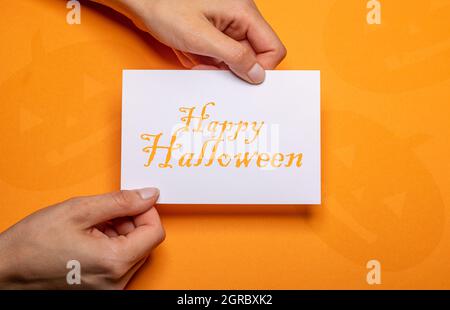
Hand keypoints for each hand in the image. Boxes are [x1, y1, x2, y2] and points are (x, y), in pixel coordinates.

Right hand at [0, 188, 164, 288]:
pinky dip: (111, 247)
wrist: (5, 270)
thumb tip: (148, 195)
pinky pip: (119, 264)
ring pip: (133, 252)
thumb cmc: (34, 243)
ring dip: (120, 233)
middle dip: (130, 221)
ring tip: (92, 226)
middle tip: (105, 212)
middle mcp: (116, 281)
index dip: (146, 211)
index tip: (131, 202)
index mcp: (114, 262)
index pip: (155, 232)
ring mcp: (109, 289)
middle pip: (145, 243)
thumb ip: (121, 201)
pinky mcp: (101, 291)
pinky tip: (90, 238)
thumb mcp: (79, 210)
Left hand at [93, 0, 286, 83]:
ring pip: (234, 59)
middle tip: (212, 70)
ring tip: (197, 60)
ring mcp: (226, 27)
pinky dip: (207, 62)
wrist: (140, 1)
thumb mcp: (202, 38)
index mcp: (244, 13)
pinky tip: (192, 57)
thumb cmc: (166, 9)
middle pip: (253, 56)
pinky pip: (219, 57)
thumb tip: (258, 75)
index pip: (273, 48)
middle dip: (233, 69)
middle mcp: (239, 19)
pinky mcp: (213, 34)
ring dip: (217, 67)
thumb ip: (235, 57)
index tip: (243, 80)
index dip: (262, 68)